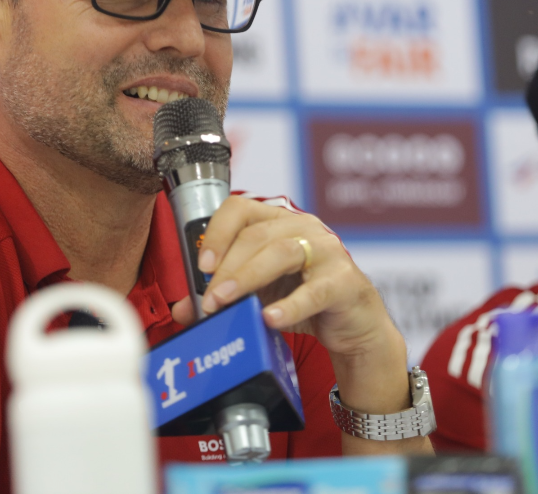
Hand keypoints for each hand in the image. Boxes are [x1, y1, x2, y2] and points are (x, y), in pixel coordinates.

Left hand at [170, 196, 430, 455]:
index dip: (217, 232)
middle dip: (226, 268)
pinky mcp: (345, 281)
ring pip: (282, 253)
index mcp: (278, 222)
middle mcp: (304, 228)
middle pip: (256, 235)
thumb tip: (183, 308)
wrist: (354, 327)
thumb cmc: (305, 301)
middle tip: (208, 300)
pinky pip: (314, 291)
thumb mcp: (259, 295)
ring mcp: (328, 251)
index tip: (202, 265)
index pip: (241, 209)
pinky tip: (270, 319)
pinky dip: (290, 305)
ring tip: (226, 303)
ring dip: (247, 278)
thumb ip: (223, 296)